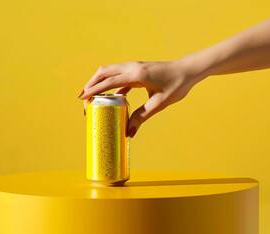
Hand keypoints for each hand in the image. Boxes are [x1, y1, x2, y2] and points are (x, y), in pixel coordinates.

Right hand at [78, 60, 196, 137]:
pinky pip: (119, 75)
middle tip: (84, 101)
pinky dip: (111, 84)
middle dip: (91, 85)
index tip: (82, 99)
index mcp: (136, 74)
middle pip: (103, 73)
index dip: (93, 90)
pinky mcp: (137, 70)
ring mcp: (134, 67)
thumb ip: (142, 116)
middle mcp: (132, 67)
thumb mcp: (159, 104)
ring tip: (92, 98)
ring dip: (98, 83)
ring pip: (109, 72)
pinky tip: (112, 97)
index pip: (108, 82)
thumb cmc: (176, 85)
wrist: (188, 70)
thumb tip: (128, 131)